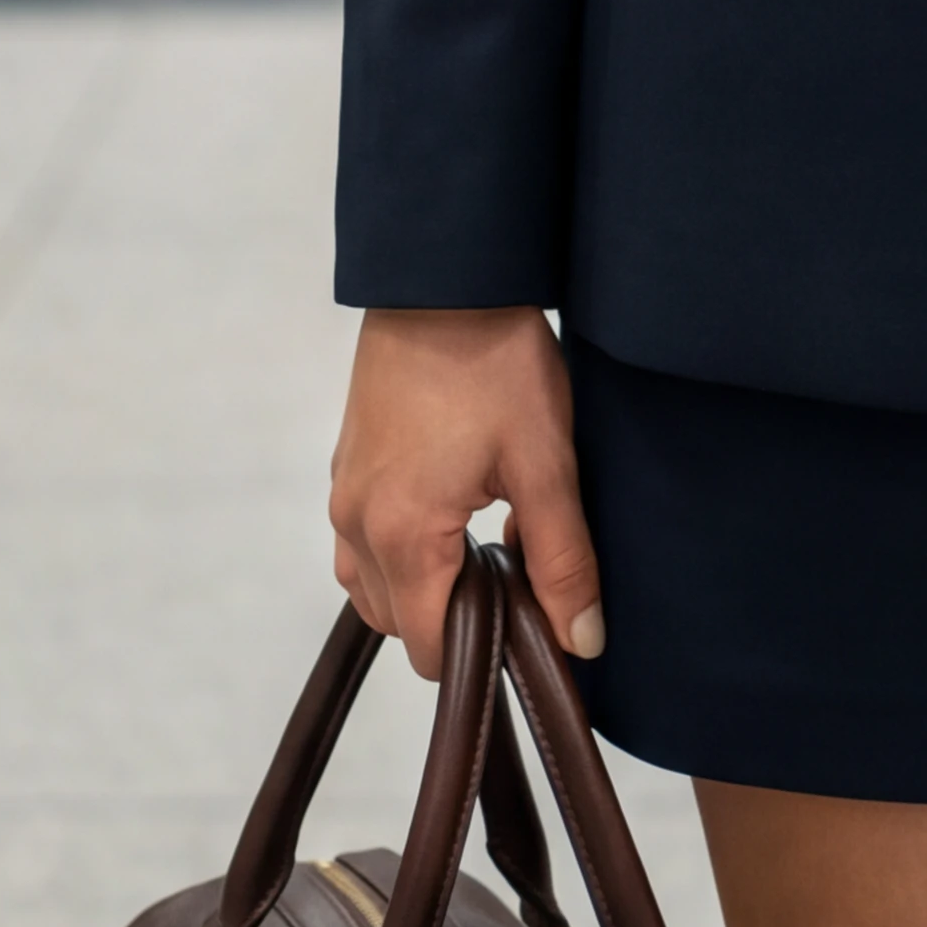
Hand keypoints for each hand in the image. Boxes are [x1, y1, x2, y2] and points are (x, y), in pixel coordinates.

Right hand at [329, 306, 603, 681]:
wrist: (445, 277)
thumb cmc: (495, 362)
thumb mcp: (545, 462)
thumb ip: (562, 561)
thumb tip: (582, 642)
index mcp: (401, 534)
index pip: (429, 649)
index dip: (484, 648)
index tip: (529, 616)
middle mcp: (356, 524)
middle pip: (399, 623)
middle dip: (457, 616)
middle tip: (516, 563)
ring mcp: (344, 493)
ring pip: (374, 587)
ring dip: (425, 585)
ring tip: (486, 534)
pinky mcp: (346, 465)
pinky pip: (361, 541)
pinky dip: (400, 548)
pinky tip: (453, 507)